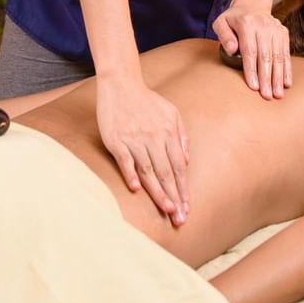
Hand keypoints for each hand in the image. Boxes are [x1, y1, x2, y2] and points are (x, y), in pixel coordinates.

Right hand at [96, 75, 189, 225]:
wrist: (121, 84)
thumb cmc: (147, 101)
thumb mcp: (172, 113)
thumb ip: (181, 136)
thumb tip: (186, 161)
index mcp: (168, 132)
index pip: (179, 166)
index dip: (183, 188)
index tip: (187, 207)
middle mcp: (153, 137)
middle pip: (166, 172)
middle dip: (174, 196)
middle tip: (179, 218)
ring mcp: (134, 139)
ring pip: (148, 170)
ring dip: (158, 191)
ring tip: (166, 210)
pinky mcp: (116, 139)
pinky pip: (125, 159)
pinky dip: (130, 173)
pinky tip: (136, 188)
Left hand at [213, 4, 291, 98]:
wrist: (253, 3)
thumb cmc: (234, 19)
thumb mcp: (221, 22)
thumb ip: (224, 35)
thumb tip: (231, 50)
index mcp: (247, 23)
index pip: (250, 50)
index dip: (252, 70)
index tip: (253, 86)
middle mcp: (264, 25)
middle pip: (266, 56)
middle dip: (267, 78)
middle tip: (267, 96)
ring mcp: (276, 29)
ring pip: (278, 56)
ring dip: (278, 77)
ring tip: (277, 94)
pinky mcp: (284, 33)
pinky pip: (285, 54)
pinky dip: (287, 69)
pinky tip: (286, 83)